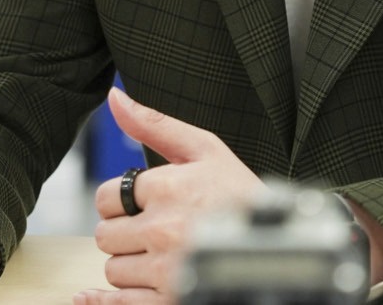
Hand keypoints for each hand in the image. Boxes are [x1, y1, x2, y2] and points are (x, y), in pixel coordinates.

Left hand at [78, 88, 264, 304]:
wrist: (283, 245)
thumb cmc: (243, 196)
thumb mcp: (204, 149)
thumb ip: (154, 123)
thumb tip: (115, 97)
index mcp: (168, 188)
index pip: (108, 197)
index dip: (122, 201)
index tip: (143, 205)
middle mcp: (163, 229)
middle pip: (106, 234)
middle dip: (125, 232)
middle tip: (154, 231)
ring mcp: (167, 269)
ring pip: (114, 269)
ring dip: (131, 265)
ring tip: (164, 255)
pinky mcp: (170, 300)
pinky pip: (120, 304)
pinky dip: (108, 301)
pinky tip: (98, 295)